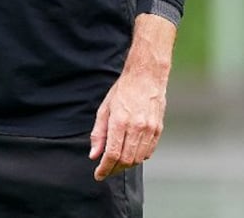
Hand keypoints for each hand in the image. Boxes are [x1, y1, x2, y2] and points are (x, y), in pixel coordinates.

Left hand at [88, 13, 174, 180]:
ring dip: (126, 165)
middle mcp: (136, 127)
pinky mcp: (158, 130)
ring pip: (137, 159)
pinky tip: (130, 154)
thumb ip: (99, 133)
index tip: (98, 175)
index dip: (104, 168)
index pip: (112, 154)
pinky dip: (138, 157)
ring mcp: (150, 130)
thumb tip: (94, 155)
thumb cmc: (122, 91)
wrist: (146, 78)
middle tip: (106, 170)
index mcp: (120, 121)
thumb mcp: (104, 109)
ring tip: (116, 163)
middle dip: (114, 169)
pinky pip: (148, 152)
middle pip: (125, 160)